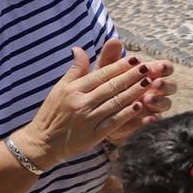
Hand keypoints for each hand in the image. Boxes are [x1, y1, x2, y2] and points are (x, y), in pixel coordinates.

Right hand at [13, 41, 173, 168]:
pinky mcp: (94, 135)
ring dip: (134, 92)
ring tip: (149, 83)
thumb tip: (79, 49)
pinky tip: (140, 106)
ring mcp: (88, 119)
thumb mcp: (59, 89)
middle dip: (131, 76)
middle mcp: (80, 103)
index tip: (135, 59)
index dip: (119, 66)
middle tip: (148, 68)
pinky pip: (115, 122)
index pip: (101, 75)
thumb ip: (74, 70)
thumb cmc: (52, 112)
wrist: (42, 142)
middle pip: (111, 87)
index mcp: (72, 89)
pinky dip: (128, 114)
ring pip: (116, 103)